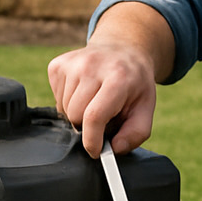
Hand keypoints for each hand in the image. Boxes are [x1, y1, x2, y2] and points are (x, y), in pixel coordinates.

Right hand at [47, 40, 157, 156]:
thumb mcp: (145, 108)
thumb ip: (135, 134)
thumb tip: (113, 149)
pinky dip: (67, 101)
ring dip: (77, 113)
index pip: (94, 116)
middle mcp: (91, 66)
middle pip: (75, 116)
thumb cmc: (134, 84)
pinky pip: (56, 98)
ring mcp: (72, 63)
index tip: (96, 151)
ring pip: (64, 109)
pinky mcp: (57, 65)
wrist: (122, 50)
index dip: (92, 140)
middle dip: (87, 125)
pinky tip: (82, 91)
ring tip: (93, 101)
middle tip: (102, 117)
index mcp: (118, 77)